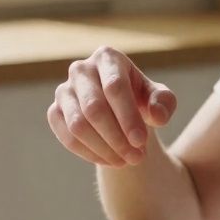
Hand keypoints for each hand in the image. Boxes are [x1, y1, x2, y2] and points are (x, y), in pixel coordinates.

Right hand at [46, 46, 176, 167]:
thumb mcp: (160, 99)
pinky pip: (68, 138)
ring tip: (126, 161)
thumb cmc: (142, 99)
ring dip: (104, 149)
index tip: (141, 142)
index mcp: (107, 57)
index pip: (114, 87)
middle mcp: (81, 70)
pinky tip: (111, 161)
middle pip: (94, 108)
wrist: (120, 109)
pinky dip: (90, 154)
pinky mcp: (55, 112)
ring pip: (78, 125)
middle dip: (116, 138)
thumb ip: (164, 103)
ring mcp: (64, 91)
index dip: (128, 117)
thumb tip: (157, 116)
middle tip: (137, 158)